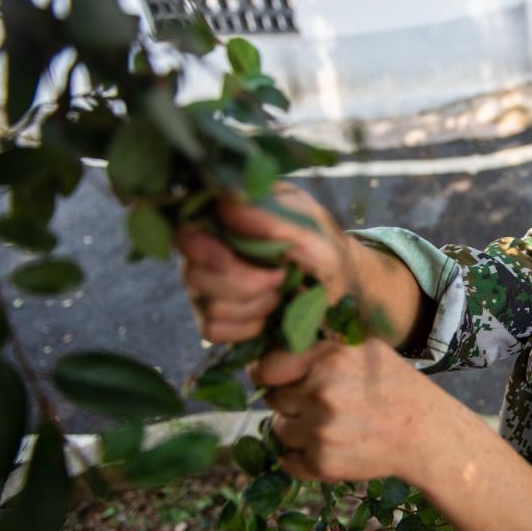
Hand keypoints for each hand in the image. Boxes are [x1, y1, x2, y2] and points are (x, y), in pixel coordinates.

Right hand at [176, 182, 357, 342]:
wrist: (344, 290)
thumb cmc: (327, 250)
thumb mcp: (310, 231)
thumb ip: (270, 219)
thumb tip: (226, 201)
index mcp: (229, 219)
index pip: (186, 232)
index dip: (199, 249)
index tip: (226, 260)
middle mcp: (210, 250)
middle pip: (193, 275)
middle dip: (243, 284)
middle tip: (281, 279)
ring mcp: (209, 285)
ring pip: (206, 305)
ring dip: (252, 306)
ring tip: (280, 295)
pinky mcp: (216, 317)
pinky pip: (212, 329)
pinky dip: (246, 327)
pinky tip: (267, 317)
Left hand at [251, 336, 441, 482]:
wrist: (425, 433)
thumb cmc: (394, 386)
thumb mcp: (365, 348)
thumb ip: (322, 343)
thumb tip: (274, 340)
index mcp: (330, 359)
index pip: (269, 366)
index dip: (267, 372)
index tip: (272, 376)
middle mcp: (322, 393)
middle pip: (273, 398)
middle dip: (289, 400)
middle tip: (319, 402)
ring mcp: (321, 430)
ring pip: (279, 429)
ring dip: (295, 428)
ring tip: (328, 424)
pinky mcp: (323, 463)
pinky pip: (288, 460)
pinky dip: (301, 456)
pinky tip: (328, 445)